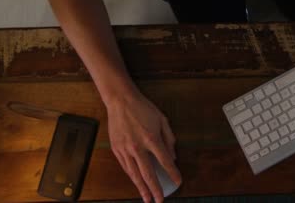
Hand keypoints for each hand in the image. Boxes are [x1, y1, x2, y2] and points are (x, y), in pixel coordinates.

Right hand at [106, 87, 180, 202]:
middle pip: (148, 173)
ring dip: (141, 188)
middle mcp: (138, 147)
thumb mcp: (162, 120)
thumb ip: (169, 138)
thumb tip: (172, 155)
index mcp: (152, 139)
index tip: (178, 181)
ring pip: (134, 174)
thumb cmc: (143, 108)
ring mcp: (125, 149)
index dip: (173, 173)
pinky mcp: (116, 149)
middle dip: (155, 189)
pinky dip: (131, 177)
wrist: (120, 101)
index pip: (165, 161)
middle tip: (160, 200)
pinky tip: (136, 183)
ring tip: (146, 198)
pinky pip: (125, 167)